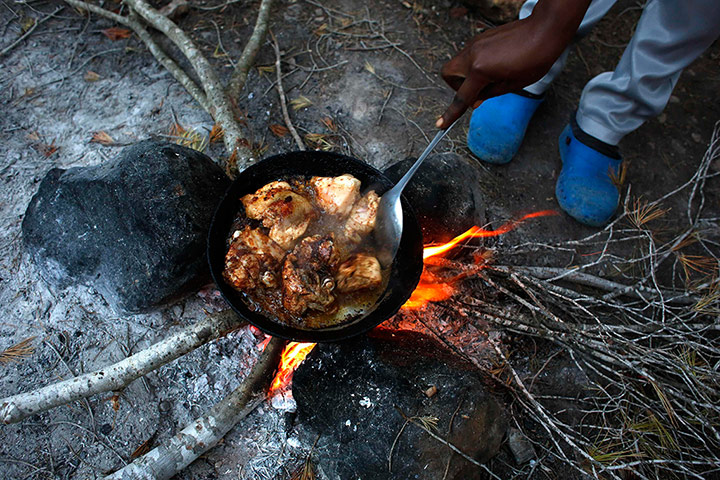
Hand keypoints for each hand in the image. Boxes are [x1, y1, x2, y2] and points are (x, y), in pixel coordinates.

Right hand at [437, 0, 589, 127]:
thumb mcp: (512, 85)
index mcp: (480, 70)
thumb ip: (489, 94)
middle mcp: (473, 55)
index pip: (462, 97)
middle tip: (473, 91)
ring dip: (467, 74)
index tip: (440, 124)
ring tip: (490, 77)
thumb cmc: (534, 58)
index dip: (451, 114)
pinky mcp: (481, 38)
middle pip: (448, 74)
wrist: (545, 30)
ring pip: (458, 62)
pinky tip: (495, 65)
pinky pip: (469, 54)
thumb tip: (475, 100)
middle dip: (455, 86)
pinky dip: (475, 64)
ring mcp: (475, 44)